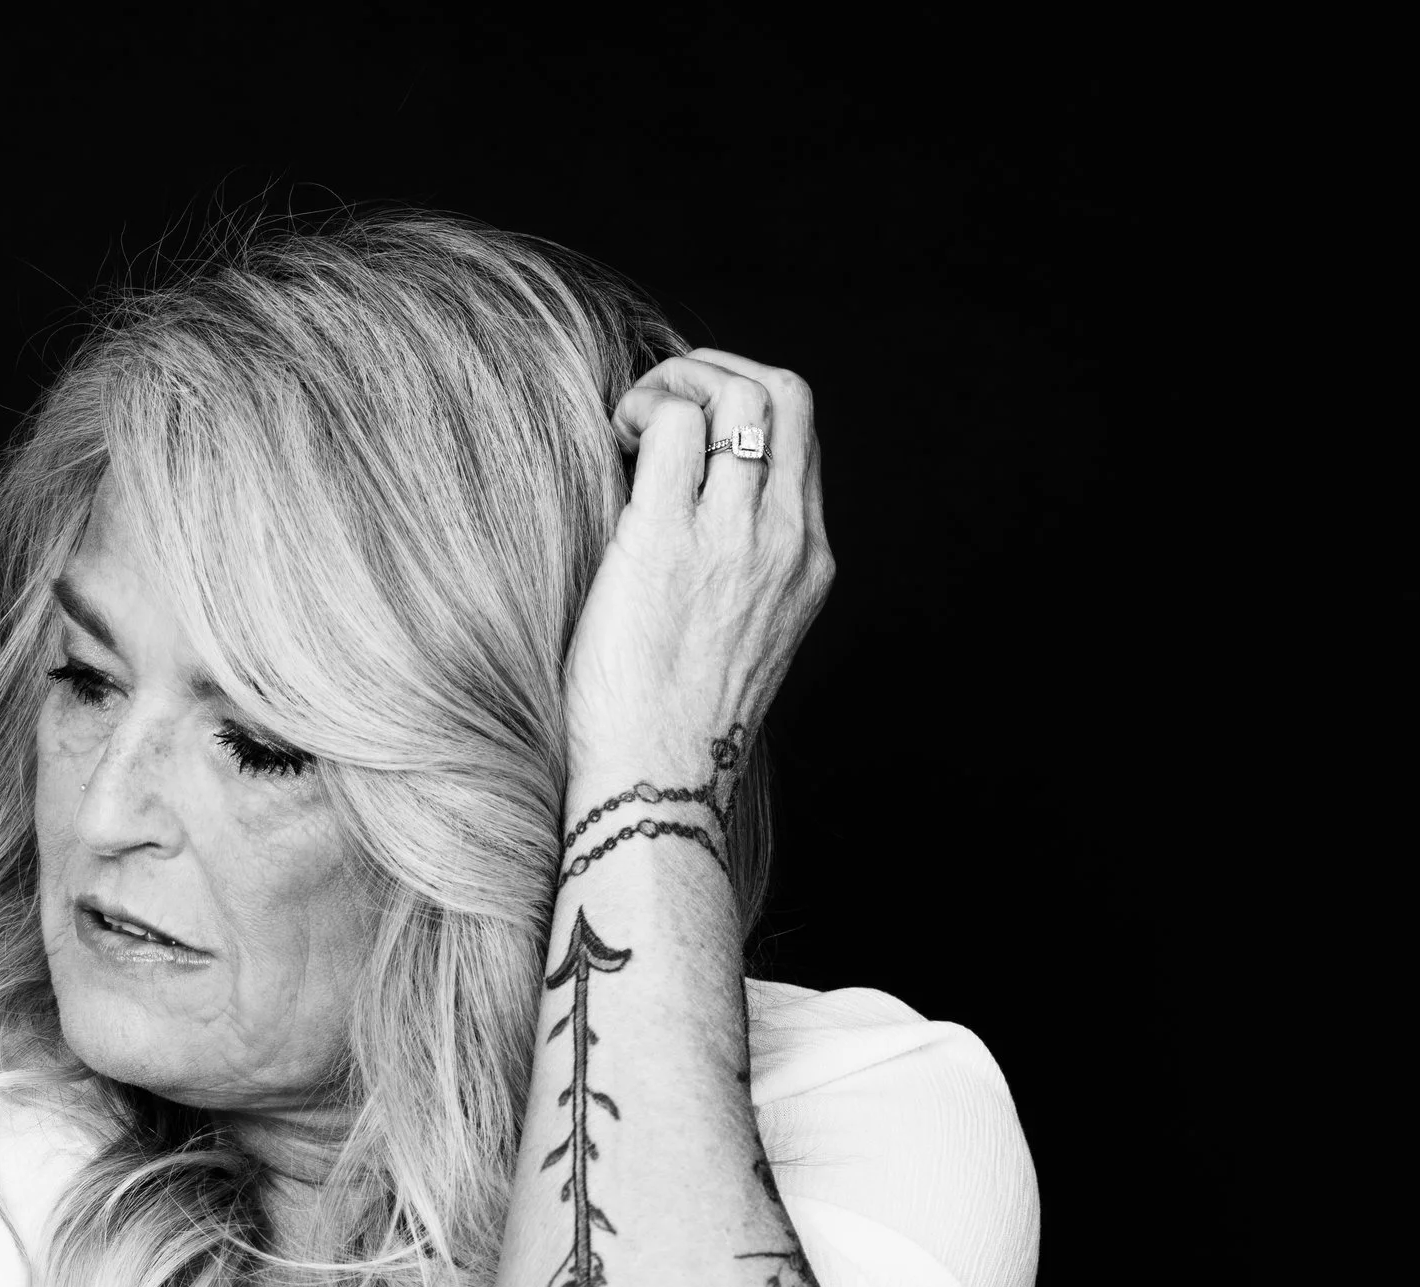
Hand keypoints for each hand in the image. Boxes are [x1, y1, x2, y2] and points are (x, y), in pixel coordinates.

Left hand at [562, 347, 833, 789]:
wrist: (656, 783)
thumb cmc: (674, 724)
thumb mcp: (742, 639)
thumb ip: (741, 569)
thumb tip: (690, 505)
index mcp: (808, 564)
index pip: (801, 438)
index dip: (745, 405)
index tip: (693, 427)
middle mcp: (785, 541)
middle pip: (788, 394)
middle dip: (721, 369)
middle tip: (662, 401)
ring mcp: (733, 538)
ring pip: (736, 395)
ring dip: (677, 382)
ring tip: (631, 426)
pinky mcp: (669, 541)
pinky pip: (675, 424)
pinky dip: (643, 410)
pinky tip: (612, 445)